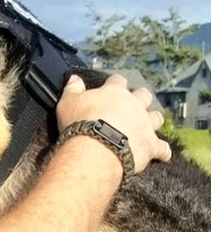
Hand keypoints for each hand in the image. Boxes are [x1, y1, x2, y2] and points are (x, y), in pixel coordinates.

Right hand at [56, 74, 171, 173]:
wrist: (96, 149)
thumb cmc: (80, 124)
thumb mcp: (68, 102)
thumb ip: (73, 88)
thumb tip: (74, 78)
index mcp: (114, 92)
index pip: (118, 81)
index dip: (115, 83)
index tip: (111, 85)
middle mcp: (134, 105)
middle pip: (143, 95)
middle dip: (140, 98)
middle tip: (133, 103)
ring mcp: (145, 125)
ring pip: (156, 118)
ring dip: (153, 120)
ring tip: (149, 124)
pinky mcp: (151, 145)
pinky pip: (163, 148)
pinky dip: (162, 151)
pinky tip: (161, 153)